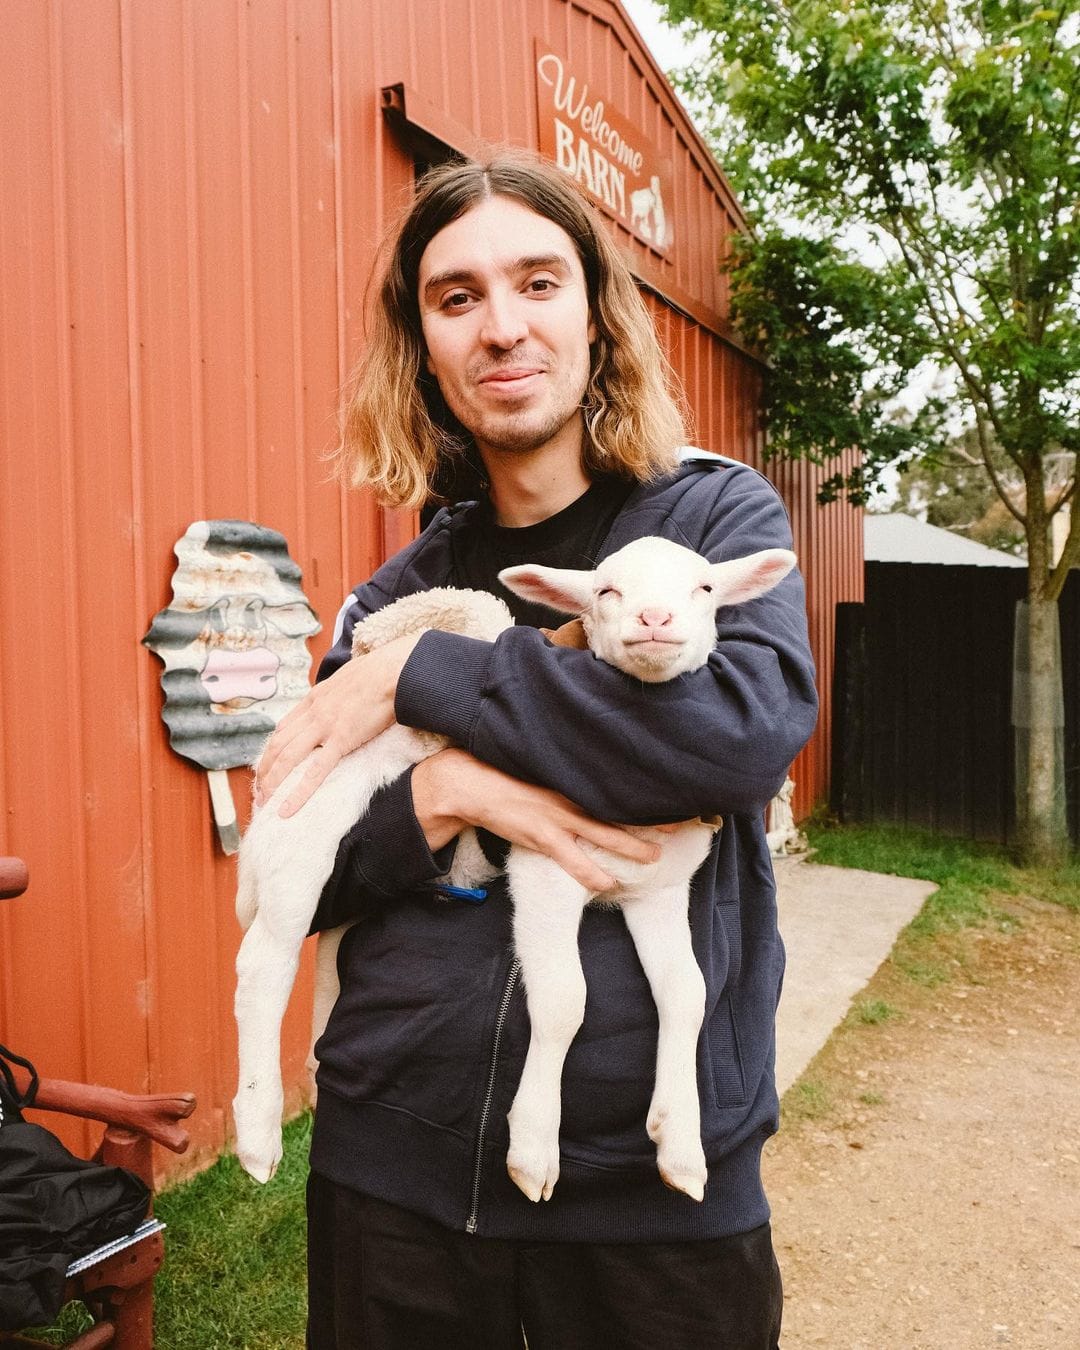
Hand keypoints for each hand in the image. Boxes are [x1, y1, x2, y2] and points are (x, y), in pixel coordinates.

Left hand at [254, 633, 422, 815]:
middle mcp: (313, 712)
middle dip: (265, 769)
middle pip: (278, 745)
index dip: (272, 750)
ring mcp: (325, 726)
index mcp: (315, 698)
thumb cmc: (380, 672)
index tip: (269, 766)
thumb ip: (339, 693)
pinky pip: (315, 772)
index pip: (284, 728)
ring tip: (265, 802)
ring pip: (288, 758)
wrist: (394, 671)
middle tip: (260, 790)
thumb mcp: (349, 679)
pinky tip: (286, 809)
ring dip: (272, 782)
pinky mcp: (342, 739)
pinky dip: (298, 793)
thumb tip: (343, 697)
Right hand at [411, 749, 663, 893]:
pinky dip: (593, 873)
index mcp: (570, 775)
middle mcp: (569, 795)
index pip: (613, 782)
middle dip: (650, 818)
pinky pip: (574, 861)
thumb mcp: (536, 764)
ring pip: (605, 835)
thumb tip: (583, 766)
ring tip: (655, 858)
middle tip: (678, 824)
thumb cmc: (501, 771)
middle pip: (619, 807)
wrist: (468, 785)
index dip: (640, 787)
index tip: (666, 788)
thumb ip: (561, 767)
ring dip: (631, 848)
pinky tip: (608, 883)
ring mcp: (557, 818)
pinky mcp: (542, 837)